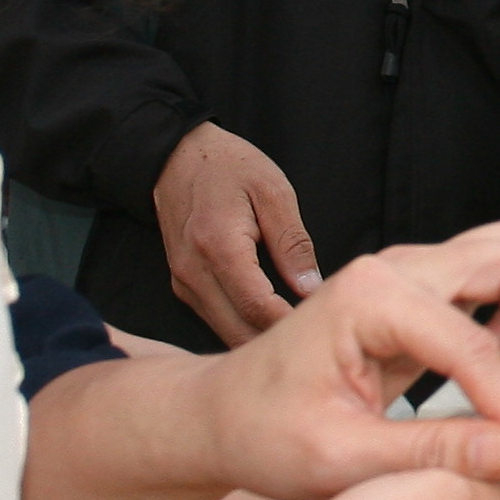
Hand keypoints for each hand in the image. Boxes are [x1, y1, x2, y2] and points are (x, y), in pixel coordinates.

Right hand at [156, 119, 316, 343]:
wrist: (177, 156)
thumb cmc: (230, 166)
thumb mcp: (273, 192)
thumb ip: (292, 243)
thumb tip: (310, 288)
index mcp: (219, 246)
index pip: (257, 307)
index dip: (290, 325)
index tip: (321, 329)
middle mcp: (193, 272)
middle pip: (237, 331)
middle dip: (275, 342)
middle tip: (314, 340)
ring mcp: (183, 281)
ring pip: (223, 331)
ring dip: (258, 338)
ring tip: (296, 333)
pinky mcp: (182, 284)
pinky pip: (214, 318)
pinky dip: (242, 326)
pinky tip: (270, 320)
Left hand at [200, 219, 499, 492]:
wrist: (223, 416)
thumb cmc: (264, 435)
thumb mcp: (339, 462)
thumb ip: (427, 453)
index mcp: (370, 298)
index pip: (473, 343)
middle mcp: (396, 267)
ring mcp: (410, 272)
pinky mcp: (420, 291)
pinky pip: (492, 283)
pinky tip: (487, 381)